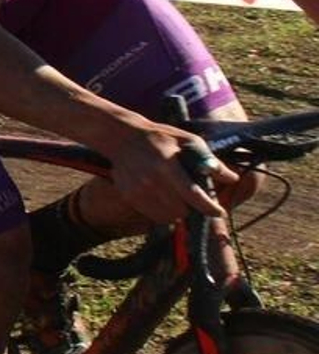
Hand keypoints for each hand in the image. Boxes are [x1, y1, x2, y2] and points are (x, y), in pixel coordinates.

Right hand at [107, 123, 227, 223]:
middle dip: (192, 207)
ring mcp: (137, 190)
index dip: (209, 207)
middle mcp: (150, 181)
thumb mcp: (187, 141)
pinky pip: (153, 215)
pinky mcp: (128, 196)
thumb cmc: (160, 137)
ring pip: (168, 217)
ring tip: (179, 199)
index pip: (192, 195)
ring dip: (178, 212)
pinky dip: (163, 212)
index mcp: (166, 166)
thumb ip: (209, 160)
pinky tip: (164, 198)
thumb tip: (232, 178)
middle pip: (182, 210)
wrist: (122, 137)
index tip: (219, 211)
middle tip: (194, 199)